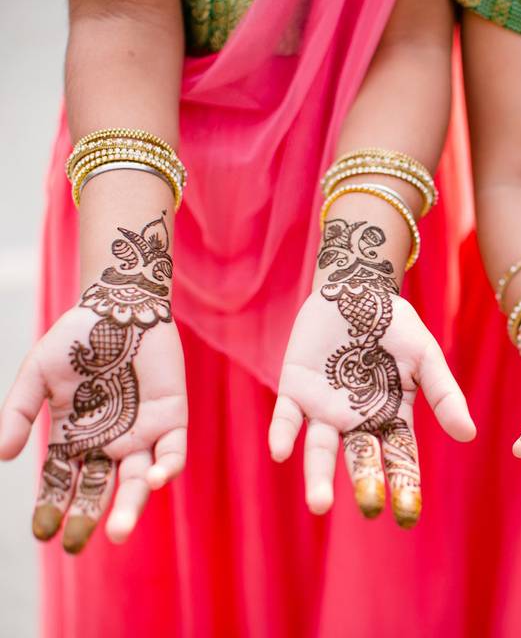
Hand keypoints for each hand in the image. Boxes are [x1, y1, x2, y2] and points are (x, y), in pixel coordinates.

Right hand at [0, 213, 186, 552]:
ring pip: (136, 480)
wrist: (119, 306)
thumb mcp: (36, 376)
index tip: (42, 532)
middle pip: (98, 491)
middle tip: (75, 546)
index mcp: (73, 438)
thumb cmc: (75, 339)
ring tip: (116, 532)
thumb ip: (17, 414)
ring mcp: (141, 433)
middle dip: (87, 519)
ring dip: (129, 506)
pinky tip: (153, 479)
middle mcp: (108, 442)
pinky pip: (173, 451)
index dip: (52, 507)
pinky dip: (166, 468)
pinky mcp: (171, 418)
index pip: (62, 483)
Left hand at [269, 219, 474, 527]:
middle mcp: (356, 420)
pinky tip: (281, 452)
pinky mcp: (294, 389)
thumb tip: (468, 435)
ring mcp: (324, 408)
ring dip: (318, 476)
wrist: (356, 288)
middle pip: (361, 458)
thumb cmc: (394, 325)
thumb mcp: (425, 356)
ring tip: (319, 505)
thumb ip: (444, 393)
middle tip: (369, 508)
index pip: (399, 457)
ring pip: (320, 449)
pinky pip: (286, 417)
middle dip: (365, 483)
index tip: (406, 514)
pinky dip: (283, 434)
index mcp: (390, 416)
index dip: (403, 485)